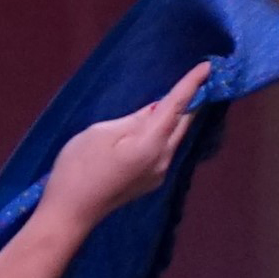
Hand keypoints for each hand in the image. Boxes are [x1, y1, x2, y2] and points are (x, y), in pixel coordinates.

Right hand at [43, 61, 214, 232]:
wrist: (72, 211)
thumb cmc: (79, 167)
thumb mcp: (102, 133)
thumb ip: (134, 120)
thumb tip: (156, 110)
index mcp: (151, 144)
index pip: (177, 107)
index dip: (191, 85)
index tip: (207, 66)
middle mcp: (163, 160)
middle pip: (183, 123)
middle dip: (193, 99)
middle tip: (199, 75)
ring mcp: (159, 173)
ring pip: (176, 136)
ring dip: (181, 115)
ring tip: (183, 92)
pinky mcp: (151, 180)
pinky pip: (166, 148)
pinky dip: (168, 130)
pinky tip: (161, 120)